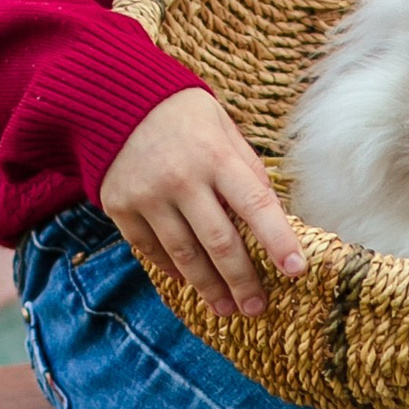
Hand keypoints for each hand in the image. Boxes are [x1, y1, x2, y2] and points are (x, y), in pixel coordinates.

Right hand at [100, 89, 307, 319]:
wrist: (112, 99)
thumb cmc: (182, 114)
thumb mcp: (223, 127)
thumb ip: (248, 169)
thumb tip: (274, 214)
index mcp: (215, 155)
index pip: (255, 204)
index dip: (278, 240)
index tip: (296, 270)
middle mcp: (181, 178)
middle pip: (219, 242)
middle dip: (242, 280)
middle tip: (258, 308)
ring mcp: (147, 196)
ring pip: (184, 254)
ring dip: (209, 287)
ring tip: (227, 308)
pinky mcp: (120, 207)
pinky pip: (151, 249)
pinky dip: (173, 269)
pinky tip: (190, 282)